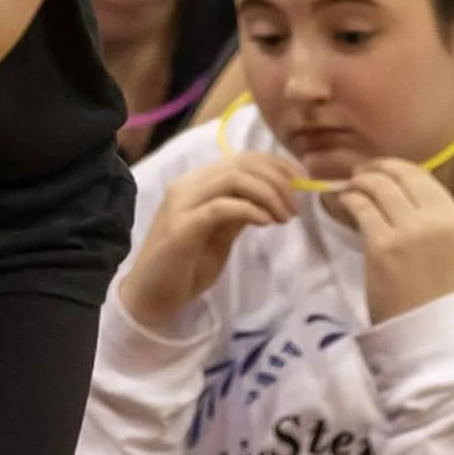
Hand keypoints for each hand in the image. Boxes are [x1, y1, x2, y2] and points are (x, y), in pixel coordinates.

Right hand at [117, 155, 297, 331]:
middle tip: (295, 208)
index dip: (275, 165)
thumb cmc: (185, 267)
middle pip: (240, 164)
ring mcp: (183, 203)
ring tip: (284, 217)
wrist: (152, 295)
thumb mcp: (219, 237)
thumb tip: (268, 200)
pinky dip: (248, 209)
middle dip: (277, 180)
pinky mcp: (183, 226)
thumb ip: (237, 215)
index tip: (301, 182)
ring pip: (232, 179)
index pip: (240, 159)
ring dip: (267, 194)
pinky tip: (265, 222)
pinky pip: (220, 207)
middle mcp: (188, 185)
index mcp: (197, 184)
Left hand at [331, 159, 453, 325]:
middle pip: (397, 175)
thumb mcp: (441, 242)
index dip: (394, 166)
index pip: (420, 174)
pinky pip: (359, 206)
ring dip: (358, 183)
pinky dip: (348, 199)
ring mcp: (409, 232)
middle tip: (359, 174)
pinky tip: (345, 203)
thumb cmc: (431, 286)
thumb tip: (391, 177)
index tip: (378, 169)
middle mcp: (436, 221)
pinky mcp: (383, 245)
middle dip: (373, 169)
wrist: (424, 330)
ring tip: (351, 189)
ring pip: (376, 186)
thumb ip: (425, 211)